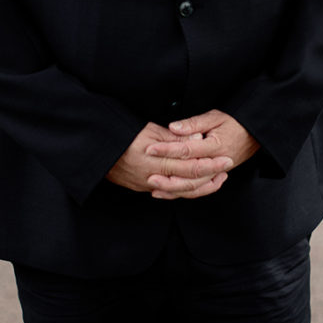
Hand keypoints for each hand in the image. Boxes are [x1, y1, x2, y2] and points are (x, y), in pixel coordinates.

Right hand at [106, 122, 232, 198]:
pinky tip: (194, 185)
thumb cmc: (120, 134)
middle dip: (211, 175)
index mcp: (156, 160)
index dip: (211, 163)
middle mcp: (153, 177)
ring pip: (181, 191)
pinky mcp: (142, 188)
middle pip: (189, 181)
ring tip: (216, 178)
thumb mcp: (148, 129)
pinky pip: (168, 192)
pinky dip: (184, 190)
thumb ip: (173, 138)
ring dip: (201, 186)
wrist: (96, 149)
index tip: (225, 158)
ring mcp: (147, 185)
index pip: (190, 165)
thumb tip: (196, 139)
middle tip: (227, 168)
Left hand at [145, 109, 259, 200]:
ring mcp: (217, 173)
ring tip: (154, 187)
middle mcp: (217, 163)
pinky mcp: (215, 176)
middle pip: (190, 175)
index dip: (167, 150)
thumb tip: (173, 127)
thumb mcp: (214, 117)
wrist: (253, 133)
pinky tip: (168, 192)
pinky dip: (183, 192)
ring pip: (194, 187)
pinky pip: (199, 189)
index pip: (187, 151)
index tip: (150, 149)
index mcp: (215, 147)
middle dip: (167, 177)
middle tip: (148, 175)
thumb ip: (193, 123)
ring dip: (174, 189)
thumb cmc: (233, 122)